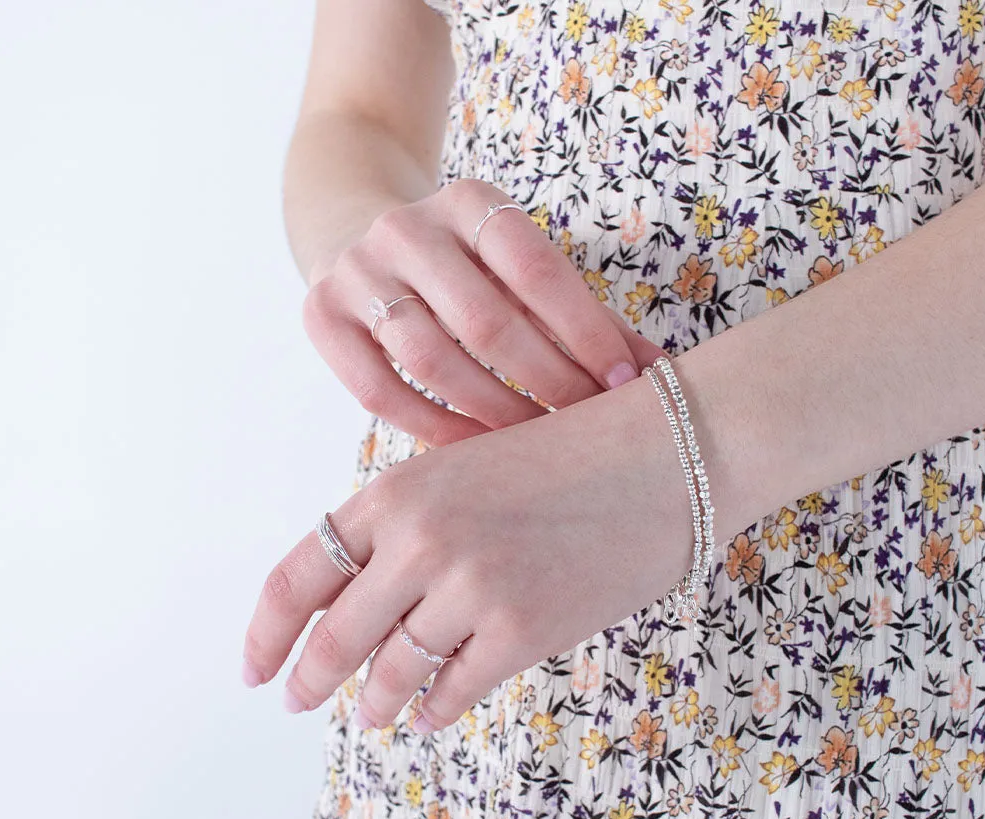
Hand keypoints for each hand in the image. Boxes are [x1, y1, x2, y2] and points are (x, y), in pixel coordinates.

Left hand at [241, 375, 697, 732]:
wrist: (666, 456)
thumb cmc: (569, 454)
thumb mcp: (466, 470)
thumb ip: (407, 528)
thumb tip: (356, 605)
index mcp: (396, 493)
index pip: (299, 577)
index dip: (265, 633)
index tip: (255, 668)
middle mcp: (421, 541)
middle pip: (336, 639)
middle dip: (310, 681)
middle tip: (298, 702)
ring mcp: (471, 590)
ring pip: (394, 675)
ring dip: (375, 703)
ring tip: (372, 715)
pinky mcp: (524, 632)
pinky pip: (456, 692)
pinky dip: (436, 710)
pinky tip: (431, 714)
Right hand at [302, 177, 666, 447]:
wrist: (354, 230)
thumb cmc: (465, 269)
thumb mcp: (520, 271)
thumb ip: (585, 320)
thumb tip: (663, 377)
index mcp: (469, 201)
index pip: (538, 270)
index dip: (586, 332)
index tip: (626, 384)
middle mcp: (405, 229)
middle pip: (486, 321)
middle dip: (546, 382)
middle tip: (585, 428)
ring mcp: (356, 273)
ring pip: (429, 357)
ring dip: (492, 411)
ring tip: (536, 443)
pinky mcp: (321, 316)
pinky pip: (377, 389)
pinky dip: (430, 426)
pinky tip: (472, 451)